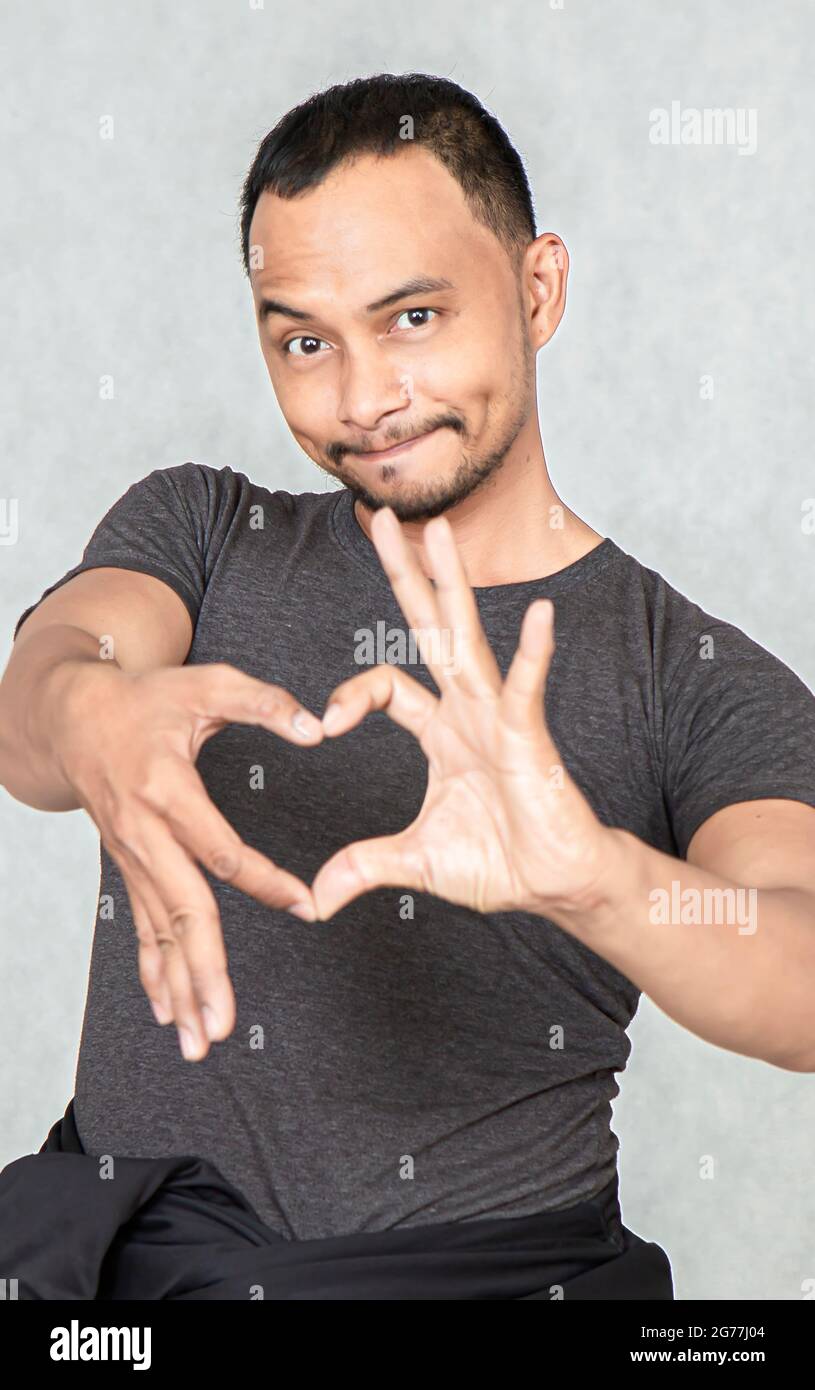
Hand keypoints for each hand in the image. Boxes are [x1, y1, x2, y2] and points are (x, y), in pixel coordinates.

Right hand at [54, 661, 324, 1059]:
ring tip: (197, 1043)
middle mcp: (145, 834)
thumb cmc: (145, 699)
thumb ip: (264, 703)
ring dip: (179, 990)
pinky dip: (154, 974)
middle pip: (181, 913)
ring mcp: (132, 858)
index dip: (265, 881)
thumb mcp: (206, 684)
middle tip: (221, 1026)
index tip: (306, 905)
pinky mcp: (128, 870)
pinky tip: (167, 1014)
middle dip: (203, 973)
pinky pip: (142, 931)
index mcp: (167, 790)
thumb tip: (317, 728)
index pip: (221, 850)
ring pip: (159, 935)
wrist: (73, 715)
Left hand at [311, 509, 613, 921]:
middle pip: (425, 629)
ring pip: (467, 639)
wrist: (556, 886)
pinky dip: (535, 654)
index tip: (323, 728)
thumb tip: (313, 900)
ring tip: (438, 530)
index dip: (349, 695)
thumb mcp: (414, 863)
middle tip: (379, 518)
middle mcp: (466, 710)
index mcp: (439, 730)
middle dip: (402, 574)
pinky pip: (529, 689)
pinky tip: (540, 615)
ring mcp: (498, 717)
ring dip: (451, 584)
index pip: (384, 686)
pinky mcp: (531, 738)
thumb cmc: (499, 863)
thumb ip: (362, 867)